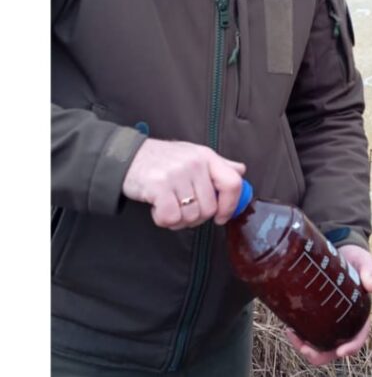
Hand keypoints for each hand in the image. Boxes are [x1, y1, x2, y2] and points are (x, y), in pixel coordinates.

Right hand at [122, 138, 245, 228]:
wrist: (126, 156)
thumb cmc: (162, 160)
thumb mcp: (193, 155)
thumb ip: (218, 166)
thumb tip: (240, 172)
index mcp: (207, 156)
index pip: (233, 183)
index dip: (230, 205)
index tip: (221, 217)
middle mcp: (194, 163)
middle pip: (209, 208)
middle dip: (196, 217)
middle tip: (182, 209)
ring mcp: (176, 173)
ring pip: (191, 216)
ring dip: (179, 219)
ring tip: (169, 206)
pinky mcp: (158, 186)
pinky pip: (171, 218)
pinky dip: (164, 220)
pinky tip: (158, 209)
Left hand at [284, 245, 371, 366]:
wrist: (341, 252)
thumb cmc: (355, 259)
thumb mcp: (364, 262)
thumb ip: (370, 271)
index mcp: (361, 314)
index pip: (359, 336)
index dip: (352, 347)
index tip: (341, 352)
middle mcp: (346, 322)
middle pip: (336, 349)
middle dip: (321, 355)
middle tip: (305, 348)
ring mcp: (331, 322)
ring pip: (320, 346)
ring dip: (306, 348)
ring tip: (291, 334)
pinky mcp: (317, 317)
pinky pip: (309, 335)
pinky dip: (300, 338)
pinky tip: (290, 328)